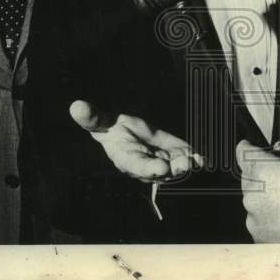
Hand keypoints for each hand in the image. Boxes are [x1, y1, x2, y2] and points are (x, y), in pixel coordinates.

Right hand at [70, 100, 202, 182]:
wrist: (129, 130)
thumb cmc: (114, 127)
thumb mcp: (103, 120)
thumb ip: (92, 117)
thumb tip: (76, 106)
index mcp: (126, 158)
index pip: (137, 166)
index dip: (148, 169)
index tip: (159, 168)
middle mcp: (146, 166)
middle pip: (161, 173)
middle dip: (173, 170)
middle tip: (183, 165)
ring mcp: (163, 163)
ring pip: (177, 170)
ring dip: (187, 167)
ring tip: (195, 161)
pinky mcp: (176, 156)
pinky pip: (187, 161)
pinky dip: (196, 161)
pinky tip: (203, 159)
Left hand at [236, 140, 279, 242]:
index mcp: (264, 171)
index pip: (244, 152)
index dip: (247, 147)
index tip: (248, 146)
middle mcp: (253, 195)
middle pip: (249, 178)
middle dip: (263, 176)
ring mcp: (253, 218)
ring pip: (253, 201)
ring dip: (265, 199)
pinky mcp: (258, 236)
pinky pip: (258, 221)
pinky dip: (268, 219)